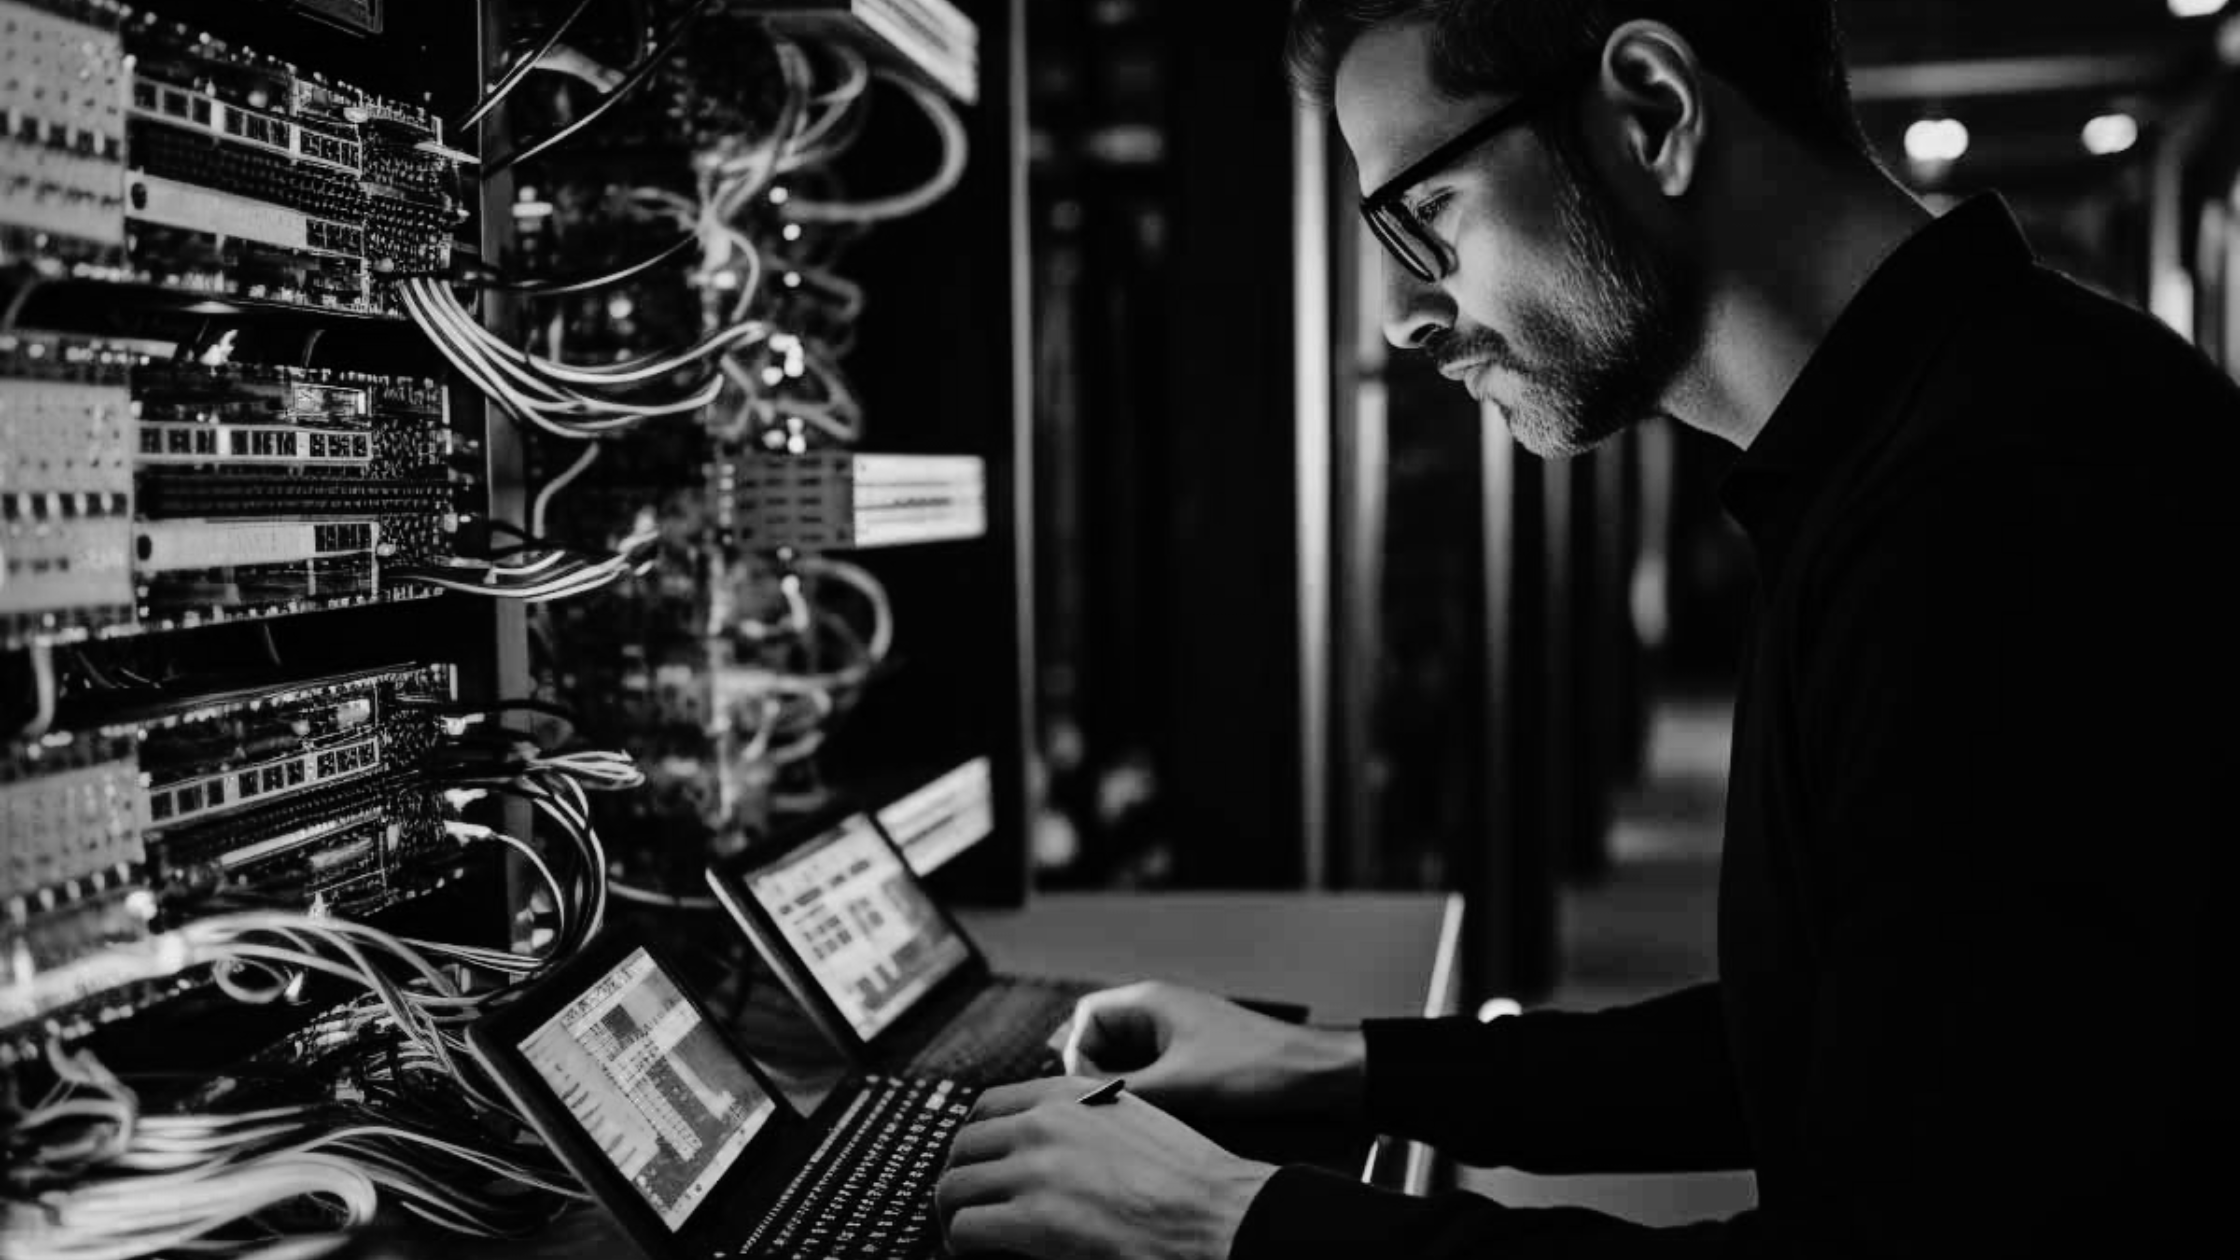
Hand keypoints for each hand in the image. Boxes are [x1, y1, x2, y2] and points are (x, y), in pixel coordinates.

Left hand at [935, 1077, 1276, 1259]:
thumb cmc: (1189, 1178)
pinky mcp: (1035, 1220)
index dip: (974, 1141)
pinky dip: (963, 1243)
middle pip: (962, 1147)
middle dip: (960, 1179)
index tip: (976, 1164)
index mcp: (1067, 1094)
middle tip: (967, 1206)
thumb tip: (1043, 1138)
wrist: (1219, 1215)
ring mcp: (1036, 1170)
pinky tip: (979, 1253)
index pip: (986, 1107)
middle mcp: (1044, 1123)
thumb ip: (1082, 1118)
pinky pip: (966, 1228)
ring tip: (967, 1234)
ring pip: (954, 1187)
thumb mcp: (1130, 1118)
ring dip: (955, 1214)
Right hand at [1061, 982, 1365, 1122]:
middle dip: (1095, 1072)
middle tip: (1103, 1107)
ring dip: (1121, 1084)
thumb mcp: (1179, 1084)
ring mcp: (1176, 1033)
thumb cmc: (1253, 1068)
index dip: (1078, 1054)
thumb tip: (1079, 1101)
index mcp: (1150, 1001)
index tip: (1089, 1091)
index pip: (1085, 1018)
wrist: (1313, 1074)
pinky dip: (1144, 1090)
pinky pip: (1150, 1069)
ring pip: (1124, 1057)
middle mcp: (1158, 1011)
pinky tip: (1153, 1117)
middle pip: (1100, 1038)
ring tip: (1130, 1115)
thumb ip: (1123, 1088)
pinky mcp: (1191, 1055)